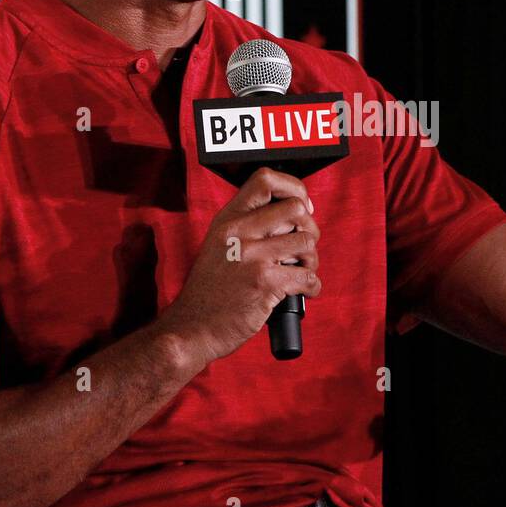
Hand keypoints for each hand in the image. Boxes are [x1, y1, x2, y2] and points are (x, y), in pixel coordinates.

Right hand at [153, 167, 321, 375]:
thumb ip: (249, 225)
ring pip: (307, 241)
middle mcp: (239, 232)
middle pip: (297, 209)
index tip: (302, 205)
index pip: (266, 179)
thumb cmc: (210, 290)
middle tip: (302, 248)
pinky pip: (308, 276)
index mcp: (228, 219)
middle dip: (309, 229)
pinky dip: (313, 286)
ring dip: (312, 260)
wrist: (192, 327)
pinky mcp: (265, 283)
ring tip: (301, 271)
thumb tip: (294, 213)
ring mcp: (253, 256)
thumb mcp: (220, 244)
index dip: (294, 188)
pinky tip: (303, 291)